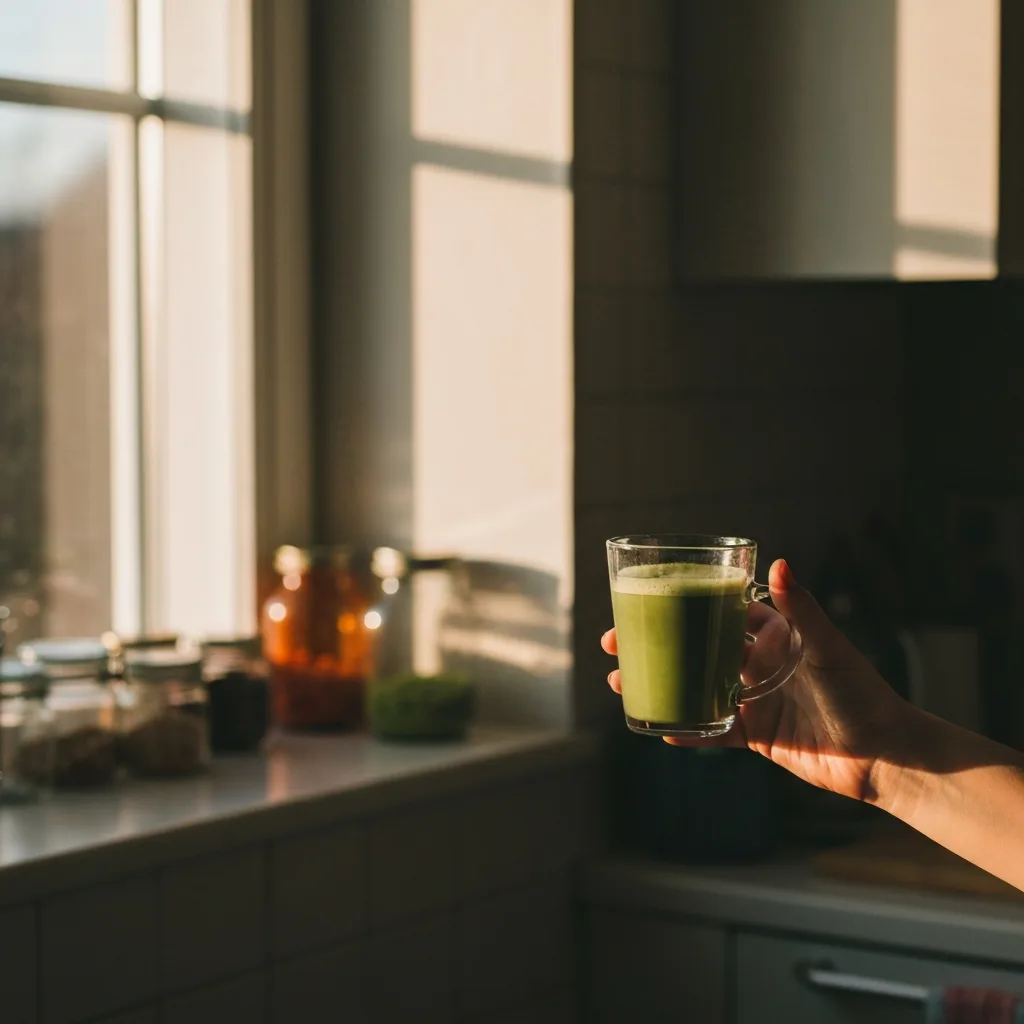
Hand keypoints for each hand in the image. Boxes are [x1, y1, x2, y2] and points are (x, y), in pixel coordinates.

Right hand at [602, 559, 909, 803]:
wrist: (884, 755)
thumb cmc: (862, 692)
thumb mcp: (827, 647)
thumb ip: (800, 608)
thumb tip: (778, 562)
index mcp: (773, 636)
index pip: (720, 611)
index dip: (684, 602)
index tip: (647, 596)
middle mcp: (758, 665)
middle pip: (696, 648)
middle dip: (656, 643)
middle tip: (614, 641)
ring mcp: (754, 700)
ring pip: (695, 687)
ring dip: (660, 683)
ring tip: (620, 682)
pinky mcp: (756, 736)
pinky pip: (712, 731)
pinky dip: (686, 729)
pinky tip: (657, 727)